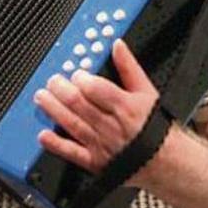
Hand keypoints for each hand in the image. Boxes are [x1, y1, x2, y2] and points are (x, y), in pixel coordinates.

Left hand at [35, 39, 159, 177]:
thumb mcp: (147, 92)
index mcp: (124, 106)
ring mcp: (101, 144)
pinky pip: (72, 152)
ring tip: (42, 98)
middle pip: (79, 104)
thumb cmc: (155, 125)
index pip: (96, 89)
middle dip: (61, 90)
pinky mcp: (95, 161)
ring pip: (72, 124)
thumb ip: (129, 67)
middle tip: (52, 81)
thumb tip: (117, 45)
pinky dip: (56, 144)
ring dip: (54, 110)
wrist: (165, 161)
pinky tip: (43, 135)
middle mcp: (111, 125)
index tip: (75, 73)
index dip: (81, 79)